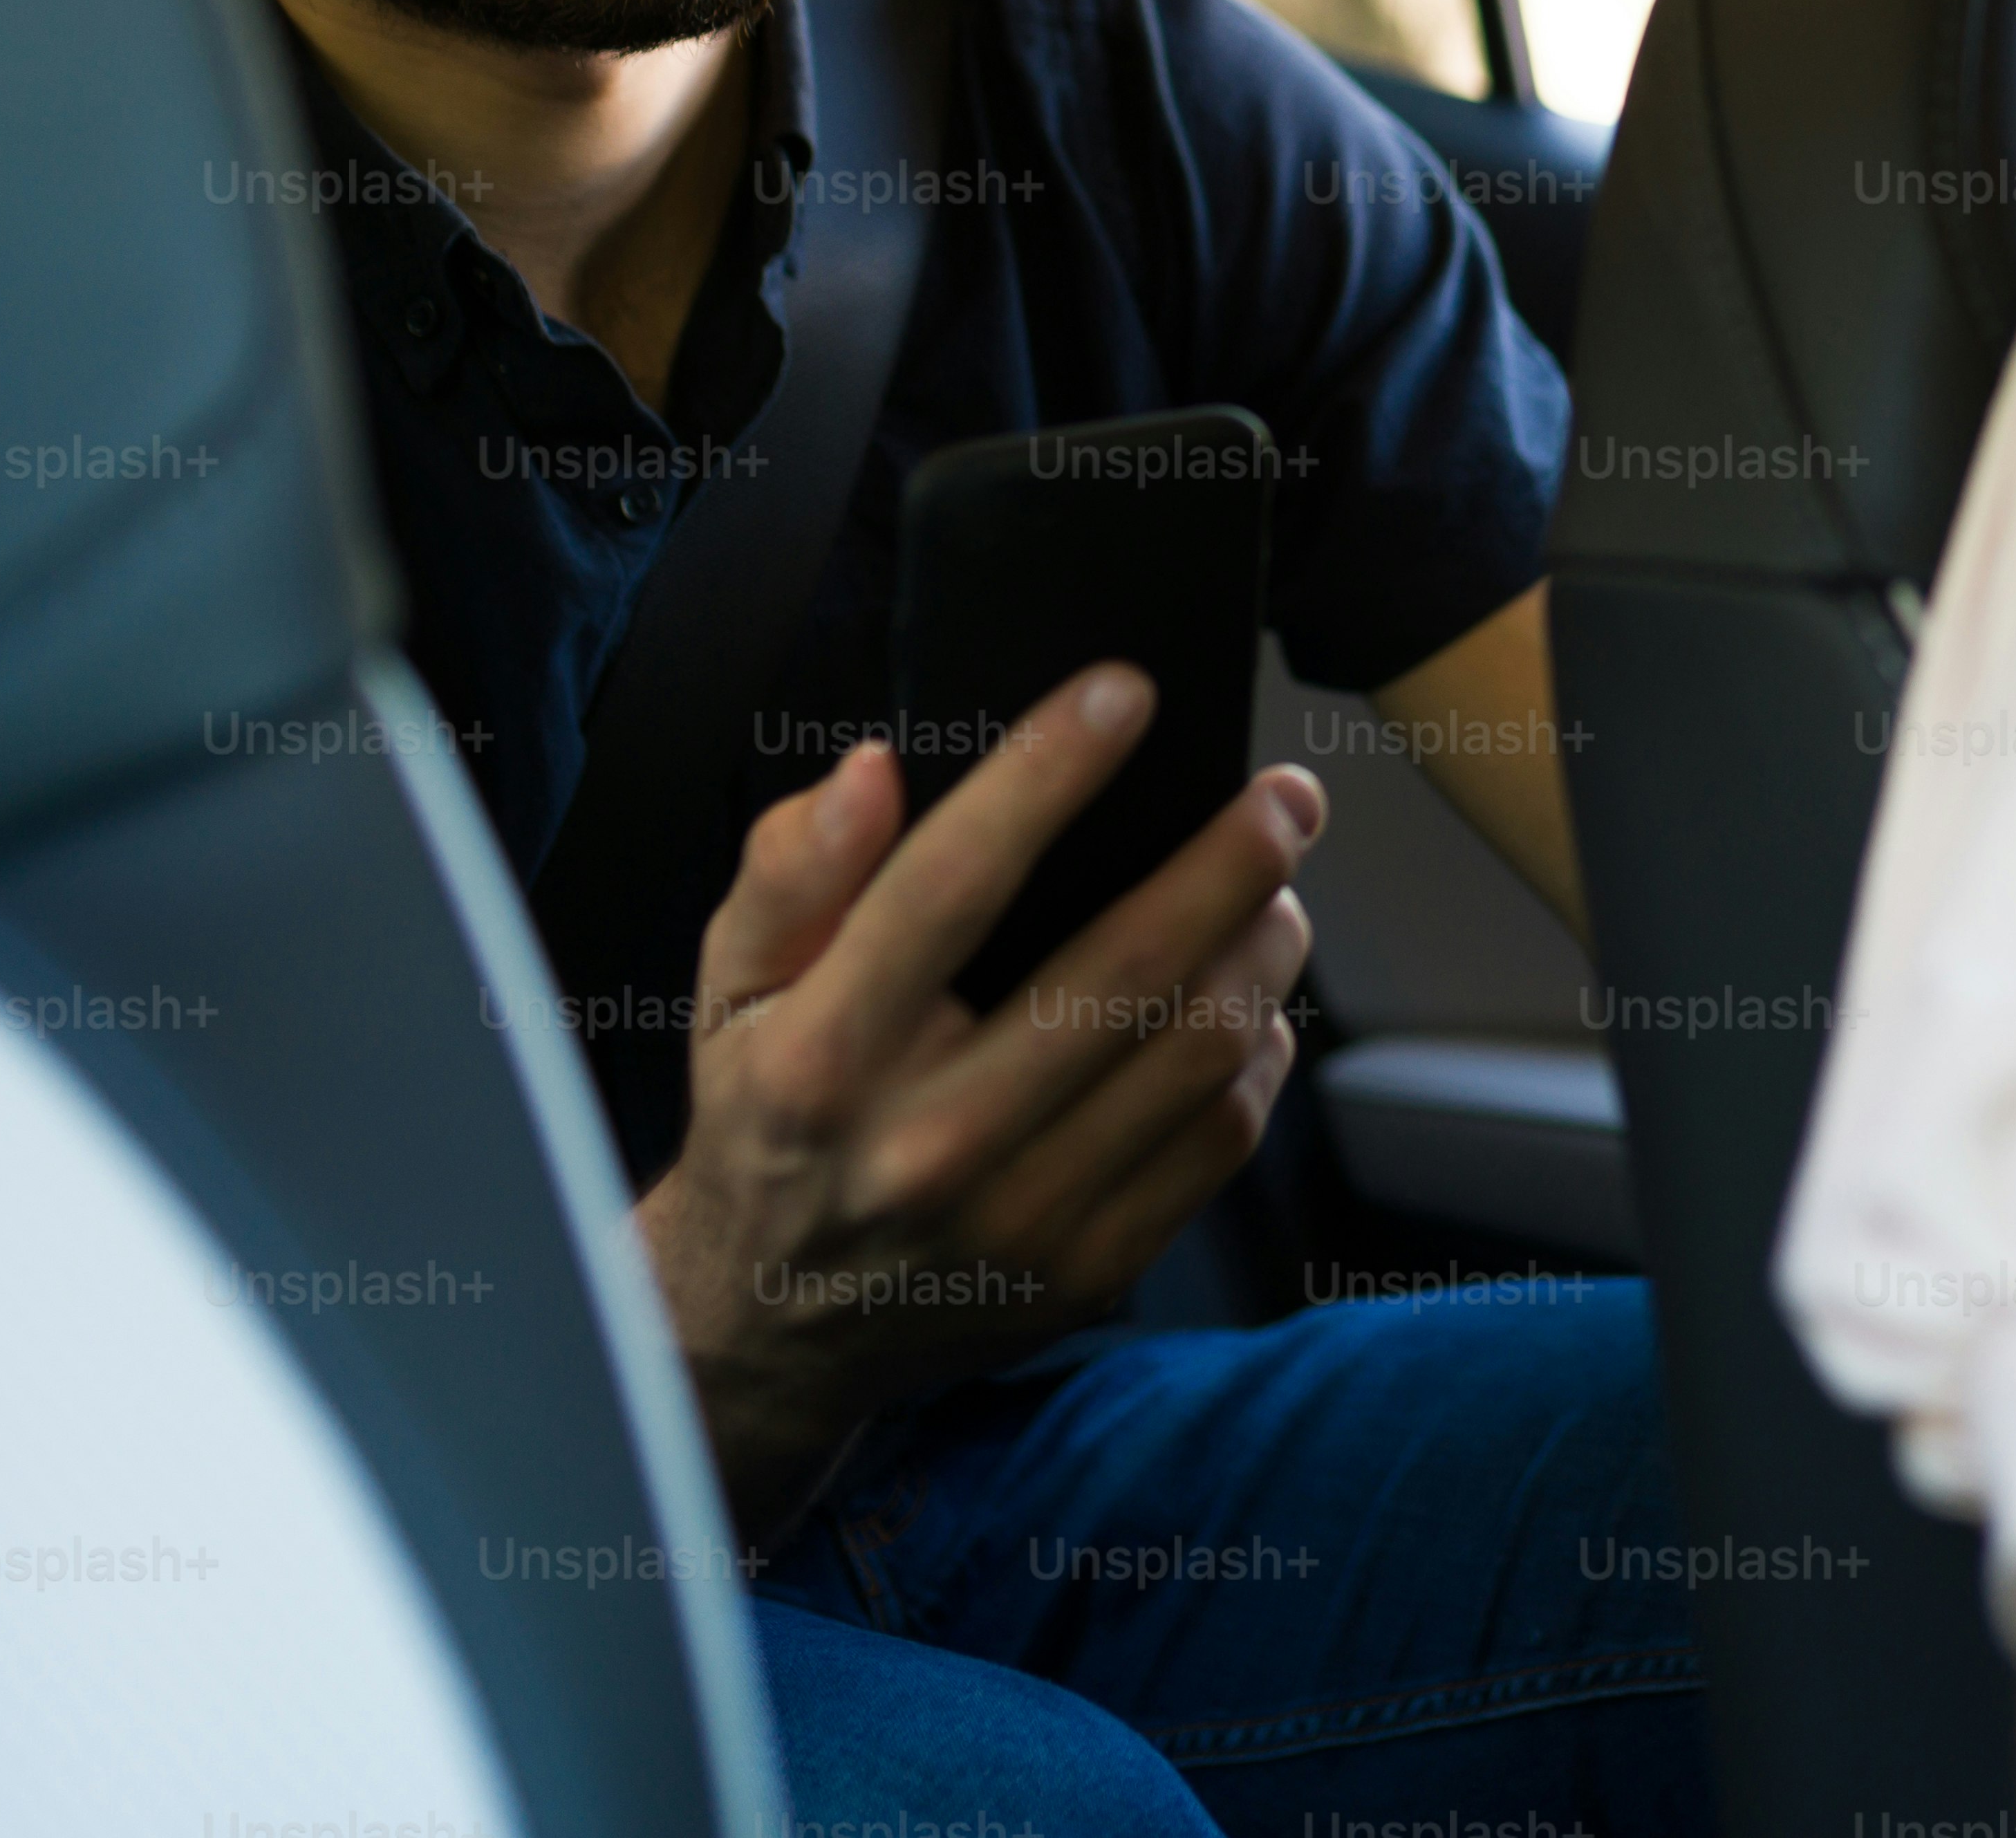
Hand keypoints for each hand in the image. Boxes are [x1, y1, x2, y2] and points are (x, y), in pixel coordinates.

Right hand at [629, 664, 1324, 1532]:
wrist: (769, 1325)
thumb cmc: (767, 1115)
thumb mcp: (729, 990)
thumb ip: (791, 873)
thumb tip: (874, 771)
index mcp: (823, 1059)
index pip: (948, 888)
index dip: (1045, 774)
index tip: (1124, 691)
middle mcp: (926, 1146)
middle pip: (1126, 973)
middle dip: (1231, 861)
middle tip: (1286, 794)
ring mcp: (1019, 1220)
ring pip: (1200, 1053)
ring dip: (1263, 948)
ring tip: (1274, 887)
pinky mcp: (1090, 1268)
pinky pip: (1221, 1139)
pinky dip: (1259, 1049)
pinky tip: (1249, 997)